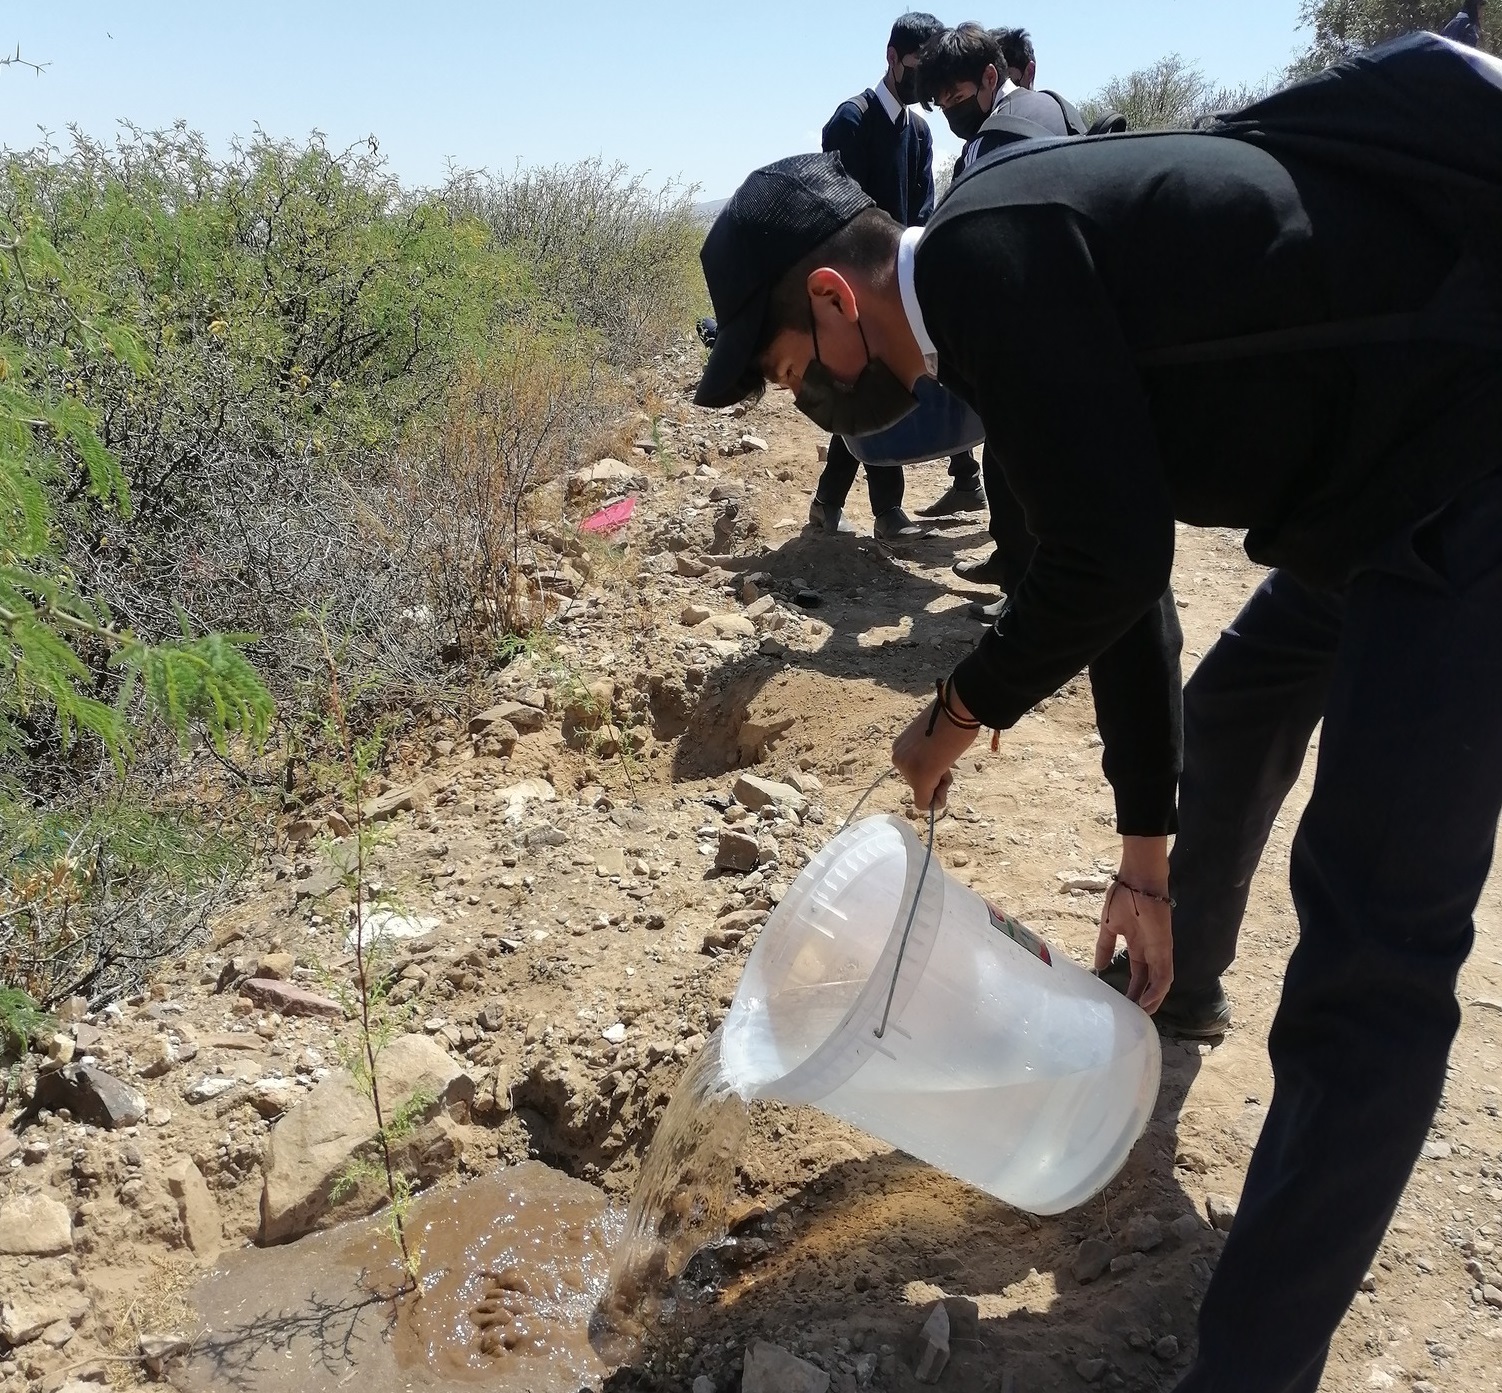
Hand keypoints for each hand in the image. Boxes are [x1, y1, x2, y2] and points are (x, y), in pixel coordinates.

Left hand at [892, 686, 980, 812]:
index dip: (932, 769)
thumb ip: (927, 752)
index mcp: (900, 746)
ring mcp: (907, 768)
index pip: (914, 771)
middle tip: (947, 755)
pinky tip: (946, 775)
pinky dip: (937, 801)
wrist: (957, 709)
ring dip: (940, 783)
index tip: (941, 753)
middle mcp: (898, 757)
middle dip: (935, 777)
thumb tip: (936, 766)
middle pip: (918, 784)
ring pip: (924, 793)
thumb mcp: (931, 736)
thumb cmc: (950, 717)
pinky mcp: (920, 779)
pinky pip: (925, 803)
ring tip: (947, 758)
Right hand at [1093, 839, 1173, 1013]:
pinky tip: (1147, 1003)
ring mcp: (1159, 950)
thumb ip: (1105, 946)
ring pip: (1160, 982)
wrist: (1136, 880)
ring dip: (1152, 999)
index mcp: (1137, 943)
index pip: (1138, 972)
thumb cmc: (1123, 897)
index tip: (1122, 1001)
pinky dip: (1158, 991)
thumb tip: (1098, 966)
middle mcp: (1150, 950)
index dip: (1132, 987)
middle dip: (1142, 997)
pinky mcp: (1165, 948)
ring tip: (1141, 1014)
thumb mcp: (1109, 927)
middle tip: (1132, 1013)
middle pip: (1149, 980)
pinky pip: (1165, 975)